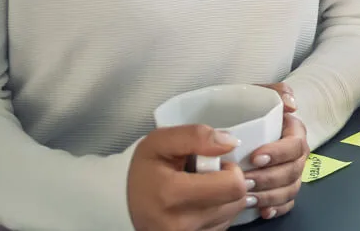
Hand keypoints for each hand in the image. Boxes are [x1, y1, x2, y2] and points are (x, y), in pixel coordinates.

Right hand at [127, 125, 249, 230]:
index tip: (214, 164)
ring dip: (222, 198)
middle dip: (228, 183)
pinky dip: (216, 212)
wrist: (123, 203)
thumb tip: (230, 143)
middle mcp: (181, 223)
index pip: (234, 185)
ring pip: (232, 213)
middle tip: (204, 177)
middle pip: (237, 200)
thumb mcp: (160, 142)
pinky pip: (223, 224)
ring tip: (198, 191)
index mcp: (172, 193)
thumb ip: (196, 136)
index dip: (230, 170)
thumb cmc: (145, 171)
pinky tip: (197, 204)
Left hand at [246, 83, 307, 221]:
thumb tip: (291, 105)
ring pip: (290, 189)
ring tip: (247, 197)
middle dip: (269, 179)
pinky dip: (276, 209)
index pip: (295, 145)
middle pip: (293, 171)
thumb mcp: (259, 94)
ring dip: (270, 196)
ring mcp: (291, 173)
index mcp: (295, 132)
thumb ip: (276, 91)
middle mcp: (297, 154)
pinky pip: (287, 204)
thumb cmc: (249, 110)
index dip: (278, 153)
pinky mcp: (283, 189)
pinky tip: (262, 211)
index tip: (255, 157)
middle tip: (245, 181)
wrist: (238, 127)